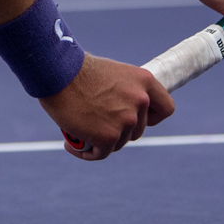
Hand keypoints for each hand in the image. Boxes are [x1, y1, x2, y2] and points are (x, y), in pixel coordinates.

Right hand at [42, 55, 173, 160]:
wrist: (58, 72)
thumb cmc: (78, 71)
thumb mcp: (113, 74)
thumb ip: (125, 91)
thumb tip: (125, 110)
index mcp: (144, 81)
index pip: (166, 108)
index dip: (152, 117)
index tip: (137, 118)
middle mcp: (140, 101)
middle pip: (137, 130)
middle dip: (119, 129)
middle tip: (98, 122)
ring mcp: (126, 120)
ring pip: (118, 142)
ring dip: (102, 140)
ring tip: (82, 130)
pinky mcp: (108, 136)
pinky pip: (100, 153)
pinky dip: (86, 152)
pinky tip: (72, 145)